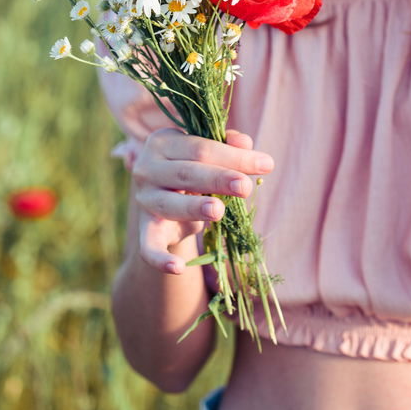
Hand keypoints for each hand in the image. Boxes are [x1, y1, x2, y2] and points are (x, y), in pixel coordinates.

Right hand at [132, 127, 273, 272]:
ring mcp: (144, 200)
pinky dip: (160, 259)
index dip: (233, 156)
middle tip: (245, 186)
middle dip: (219, 179)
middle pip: (187, 173)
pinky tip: (178, 268)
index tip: (266, 164)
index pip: (201, 147)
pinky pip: (148, 247)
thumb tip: (245, 142)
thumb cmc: (193, 167)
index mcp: (163, 141)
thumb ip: (226, 145)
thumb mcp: (207, 152)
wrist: (164, 198)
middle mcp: (147, 168)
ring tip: (219, 210)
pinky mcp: (144, 230)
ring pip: (170, 204)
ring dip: (194, 208)